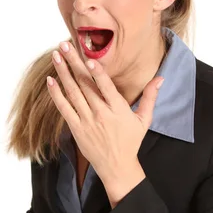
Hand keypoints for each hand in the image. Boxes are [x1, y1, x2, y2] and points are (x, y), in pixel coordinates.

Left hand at [47, 40, 163, 184]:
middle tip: (64, 45)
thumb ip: (150, 97)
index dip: (97, 73)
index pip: (106, 88)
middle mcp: (101, 114)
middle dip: (74, 63)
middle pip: (85, 85)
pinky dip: (57, 95)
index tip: (89, 59)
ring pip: (73, 93)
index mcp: (118, 110)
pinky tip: (51, 80)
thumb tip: (160, 78)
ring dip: (63, 73)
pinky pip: (64, 109)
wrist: (117, 167)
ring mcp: (87, 121)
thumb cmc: (131, 141)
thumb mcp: (144, 119)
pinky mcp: (76, 129)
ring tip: (56, 56)